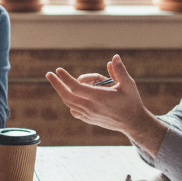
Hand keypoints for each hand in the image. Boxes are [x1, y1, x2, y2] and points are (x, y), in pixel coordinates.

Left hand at [45, 56, 167, 155]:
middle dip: (56, 84)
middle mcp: (90, 107)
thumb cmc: (131, 102)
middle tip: (48, 74)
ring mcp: (89, 115)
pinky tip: (70, 97)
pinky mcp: (89, 120)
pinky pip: (74, 111)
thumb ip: (120, 71)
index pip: (75, 87)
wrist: (133, 123)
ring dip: (62, 92)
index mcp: (98, 97)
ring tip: (57, 82)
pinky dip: (70, 103)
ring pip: (69, 103)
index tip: (58, 70)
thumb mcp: (128, 85)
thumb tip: (114, 57)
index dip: (65, 78)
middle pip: (67, 96)